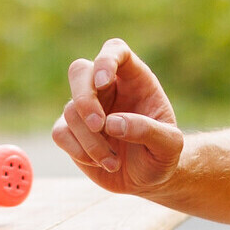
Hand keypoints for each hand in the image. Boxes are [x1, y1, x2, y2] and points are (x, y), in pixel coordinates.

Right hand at [52, 38, 185, 195]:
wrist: (148, 179)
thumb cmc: (162, 154)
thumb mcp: (169, 145)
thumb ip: (148, 131)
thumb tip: (112, 123)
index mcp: (134, 79)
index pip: (116, 50)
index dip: (106, 60)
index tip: (103, 82)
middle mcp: (107, 88)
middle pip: (79, 70)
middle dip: (85, 97)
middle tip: (99, 125)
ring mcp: (86, 108)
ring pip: (71, 109)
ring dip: (91, 140)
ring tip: (114, 161)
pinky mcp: (71, 131)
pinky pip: (60, 133)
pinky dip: (78, 151)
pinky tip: (100, 163)